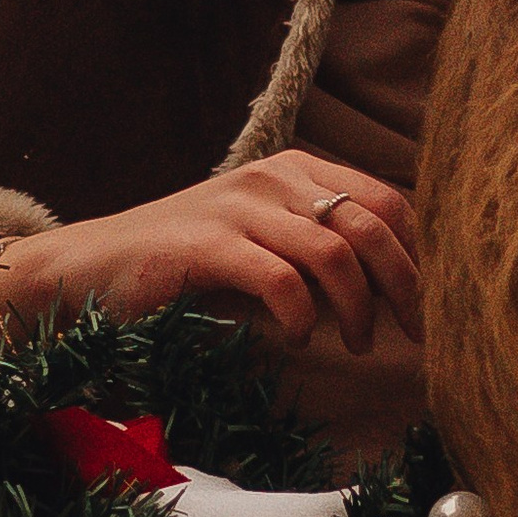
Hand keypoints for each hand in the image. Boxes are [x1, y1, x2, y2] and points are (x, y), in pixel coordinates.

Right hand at [0, 154, 418, 353]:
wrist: (87, 269)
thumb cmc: (184, 270)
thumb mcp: (264, 251)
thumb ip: (321, 255)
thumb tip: (400, 291)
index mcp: (296, 171)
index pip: (388, 202)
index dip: (421, 258)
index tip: (429, 311)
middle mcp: (273, 177)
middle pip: (374, 224)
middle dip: (405, 287)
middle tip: (412, 336)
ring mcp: (238, 206)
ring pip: (335, 251)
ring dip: (358, 309)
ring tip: (355, 345)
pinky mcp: (206, 244)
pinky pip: (281, 277)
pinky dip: (303, 315)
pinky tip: (299, 338)